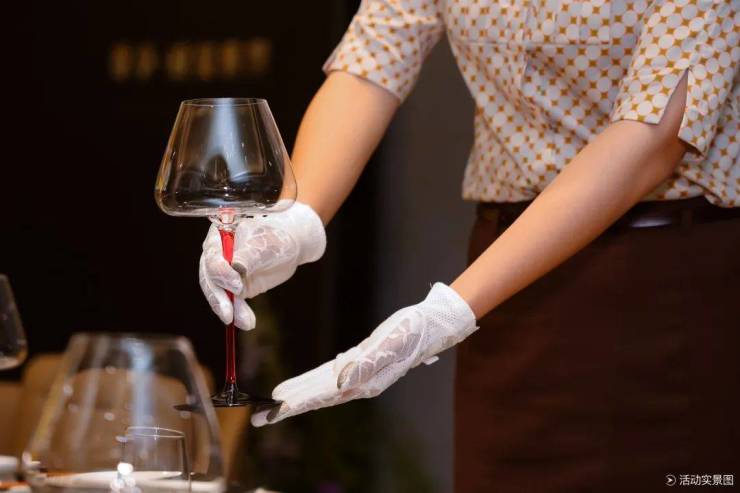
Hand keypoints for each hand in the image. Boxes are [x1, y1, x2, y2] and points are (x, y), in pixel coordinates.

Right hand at [199, 201, 325, 329]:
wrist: (290, 247)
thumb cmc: (277, 238)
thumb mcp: (265, 245)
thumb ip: (249, 255)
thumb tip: (236, 267)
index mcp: (218, 236)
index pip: (212, 256)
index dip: (221, 273)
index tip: (237, 287)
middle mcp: (216, 255)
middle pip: (209, 278)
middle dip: (218, 298)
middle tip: (228, 315)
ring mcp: (224, 273)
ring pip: (219, 294)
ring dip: (230, 310)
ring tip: (246, 322)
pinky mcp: (234, 288)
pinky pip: (231, 303)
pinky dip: (238, 314)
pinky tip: (247, 322)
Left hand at [251, 283, 476, 425]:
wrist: (431, 325)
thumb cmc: (412, 332)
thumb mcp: (390, 345)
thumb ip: (366, 365)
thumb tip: (341, 382)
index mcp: (364, 381)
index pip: (322, 395)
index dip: (296, 402)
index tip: (274, 409)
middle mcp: (359, 383)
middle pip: (316, 397)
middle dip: (288, 406)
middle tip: (260, 417)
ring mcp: (360, 374)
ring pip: (320, 388)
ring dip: (297, 395)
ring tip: (275, 401)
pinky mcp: (360, 361)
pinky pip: (330, 376)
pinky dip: (312, 382)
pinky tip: (302, 384)